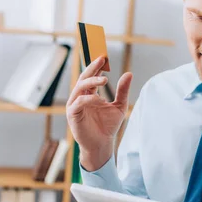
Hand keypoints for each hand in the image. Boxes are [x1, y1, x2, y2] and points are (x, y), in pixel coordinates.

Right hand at [66, 55, 132, 170]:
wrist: (102, 144)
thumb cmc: (108, 126)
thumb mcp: (119, 106)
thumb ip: (122, 91)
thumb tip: (129, 74)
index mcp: (90, 94)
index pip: (91, 76)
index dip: (97, 66)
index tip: (104, 57)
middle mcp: (80, 97)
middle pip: (84, 78)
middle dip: (92, 68)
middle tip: (101, 60)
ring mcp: (75, 105)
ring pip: (80, 87)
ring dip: (91, 81)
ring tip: (104, 79)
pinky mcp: (73, 115)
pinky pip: (78, 102)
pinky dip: (88, 99)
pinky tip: (99, 98)